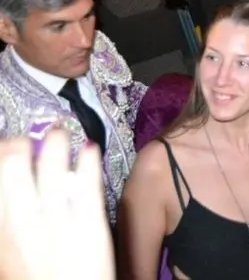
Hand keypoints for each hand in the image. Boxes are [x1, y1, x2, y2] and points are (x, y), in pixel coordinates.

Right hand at [0, 132, 114, 279]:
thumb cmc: (37, 278)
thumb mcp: (9, 252)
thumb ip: (7, 218)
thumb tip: (9, 189)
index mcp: (0, 229)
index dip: (0, 153)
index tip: (6, 145)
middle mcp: (21, 222)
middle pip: (14, 164)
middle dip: (21, 144)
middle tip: (29, 139)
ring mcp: (56, 222)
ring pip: (53, 168)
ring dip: (56, 144)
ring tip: (60, 134)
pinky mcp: (90, 225)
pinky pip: (88, 184)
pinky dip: (88, 162)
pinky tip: (90, 148)